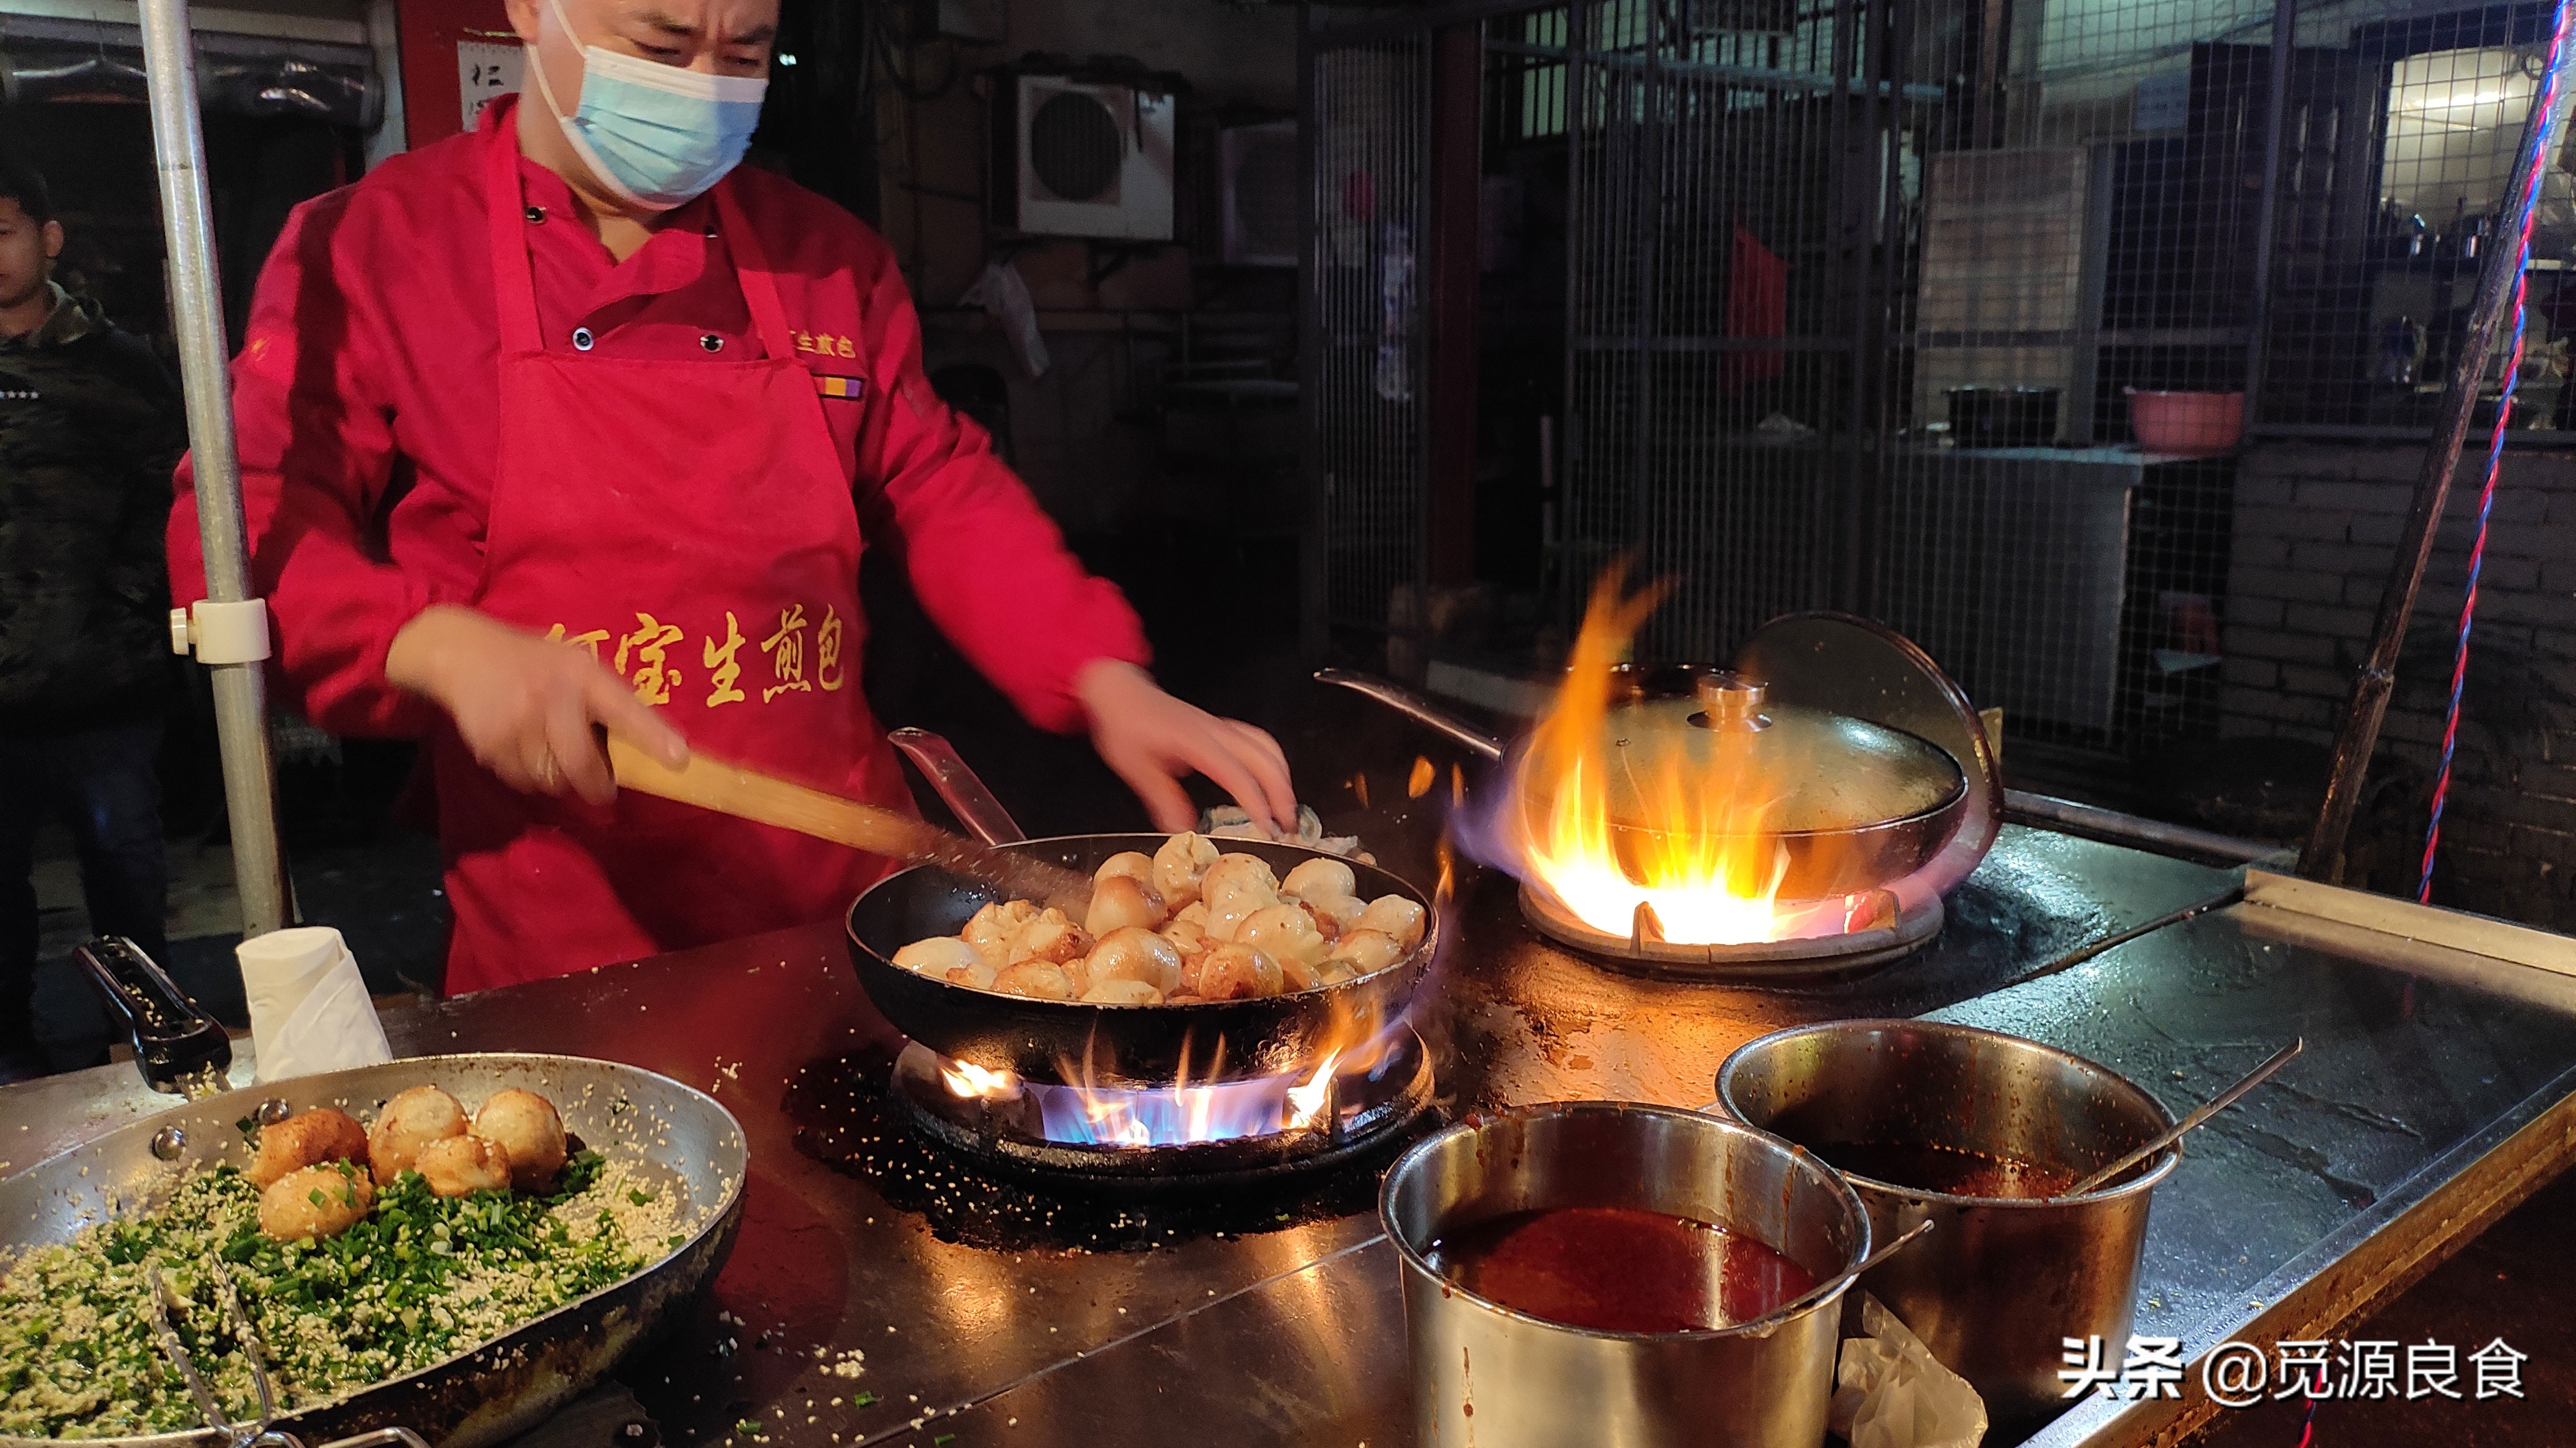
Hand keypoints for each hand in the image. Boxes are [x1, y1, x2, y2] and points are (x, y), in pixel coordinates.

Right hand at [385, 604, 687, 803]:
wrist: (460, 652)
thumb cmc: (532, 661)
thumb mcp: (573, 662)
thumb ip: (604, 698)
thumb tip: (646, 746)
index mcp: (581, 674)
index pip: (624, 708)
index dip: (653, 735)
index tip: (680, 760)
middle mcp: (551, 697)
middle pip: (582, 765)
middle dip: (596, 786)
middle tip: (603, 791)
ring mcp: (517, 723)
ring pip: (552, 780)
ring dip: (558, 779)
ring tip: (549, 750)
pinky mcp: (491, 744)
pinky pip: (523, 780)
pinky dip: (529, 775)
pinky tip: (521, 746)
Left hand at [1076, 659, 1295, 833]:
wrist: (1123, 695)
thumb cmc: (1126, 726)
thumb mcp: (1136, 767)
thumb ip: (1162, 797)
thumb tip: (1182, 828)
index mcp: (1196, 742)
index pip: (1236, 773)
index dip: (1255, 800)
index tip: (1265, 825)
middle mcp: (1215, 731)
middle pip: (1263, 757)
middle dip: (1281, 791)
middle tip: (1287, 823)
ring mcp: (1221, 727)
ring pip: (1266, 746)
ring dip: (1280, 775)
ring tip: (1285, 804)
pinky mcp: (1221, 727)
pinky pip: (1257, 740)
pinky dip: (1271, 761)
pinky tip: (1270, 779)